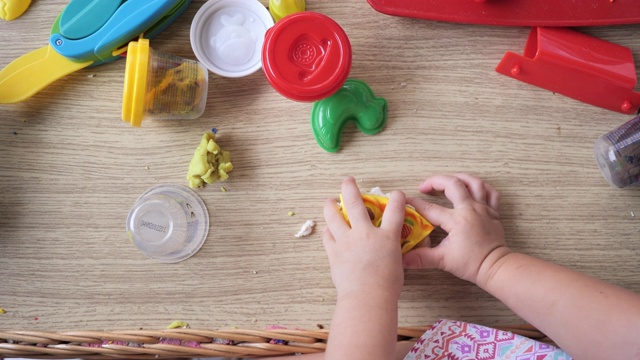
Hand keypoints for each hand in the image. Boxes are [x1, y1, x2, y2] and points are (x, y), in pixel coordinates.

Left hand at [323, 177, 405, 299]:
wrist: (367, 297)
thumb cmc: (387, 286)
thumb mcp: (397, 264)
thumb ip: (390, 251)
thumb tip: (387, 250)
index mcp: (387, 237)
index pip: (395, 210)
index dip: (397, 198)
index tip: (397, 193)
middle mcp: (365, 233)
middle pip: (356, 202)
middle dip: (350, 188)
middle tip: (348, 180)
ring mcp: (347, 241)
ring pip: (334, 216)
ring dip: (330, 206)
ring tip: (330, 201)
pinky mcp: (334, 252)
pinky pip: (328, 236)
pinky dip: (328, 231)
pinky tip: (328, 229)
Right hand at [402, 173, 509, 284]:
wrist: (496, 267)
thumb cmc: (472, 264)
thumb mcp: (443, 261)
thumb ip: (421, 257)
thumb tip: (402, 259)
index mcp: (456, 220)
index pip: (430, 208)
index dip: (414, 204)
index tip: (404, 202)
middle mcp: (470, 209)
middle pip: (452, 184)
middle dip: (435, 181)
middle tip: (424, 187)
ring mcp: (483, 208)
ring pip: (474, 182)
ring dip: (458, 177)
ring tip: (447, 180)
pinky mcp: (493, 212)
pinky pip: (490, 192)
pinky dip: (481, 186)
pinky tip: (472, 187)